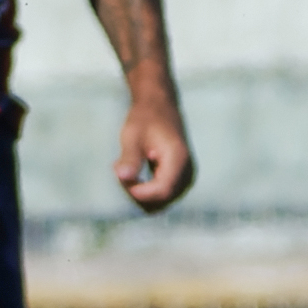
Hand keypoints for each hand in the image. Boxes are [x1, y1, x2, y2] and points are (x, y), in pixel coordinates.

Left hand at [111, 87, 195, 213]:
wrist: (159, 106)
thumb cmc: (144, 118)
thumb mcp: (132, 135)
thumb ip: (129, 157)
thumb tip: (122, 176)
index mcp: (179, 159)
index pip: (162, 190)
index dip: (139, 191)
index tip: (120, 176)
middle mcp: (187, 172)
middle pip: (161, 199)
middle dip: (137, 192)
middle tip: (119, 169)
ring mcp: (186, 178)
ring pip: (160, 201)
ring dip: (139, 192)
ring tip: (126, 169)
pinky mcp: (181, 180)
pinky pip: (161, 196)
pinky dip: (145, 190)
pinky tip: (134, 172)